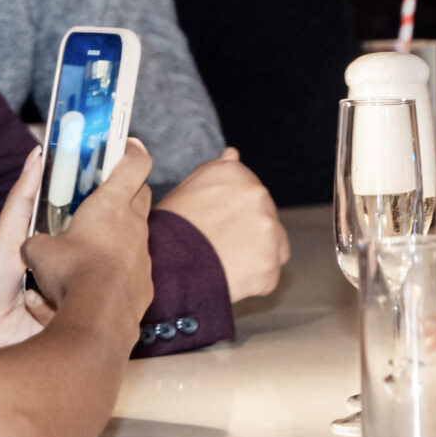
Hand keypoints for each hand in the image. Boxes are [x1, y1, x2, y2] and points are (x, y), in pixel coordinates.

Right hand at [18, 140, 153, 323]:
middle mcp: (134, 224)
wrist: (100, 316)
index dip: (131, 150)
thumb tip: (34, 245)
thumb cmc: (71, 274)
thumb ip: (38, 240)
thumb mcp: (38, 252)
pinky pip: (133, 264)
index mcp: (111, 205)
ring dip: (119, 231)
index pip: (135, 163)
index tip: (124, 144)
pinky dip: (118, 264)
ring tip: (92, 242)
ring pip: (136, 232)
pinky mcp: (145, 280)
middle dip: (126, 188)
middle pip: (141, 193)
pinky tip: (97, 278)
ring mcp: (144, 253)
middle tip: (104, 192)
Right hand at [159, 149, 288, 301]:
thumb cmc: (168, 232)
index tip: (218, 227)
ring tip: (222, 265)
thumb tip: (233, 154)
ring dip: (255, 257)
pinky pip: (268, 276)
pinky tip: (228, 280)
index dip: (235, 215)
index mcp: (236, 174)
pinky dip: (253, 281)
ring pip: (273, 247)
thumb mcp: (184, 192)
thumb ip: (213, 171)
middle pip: (265, 219)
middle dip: (248, 235)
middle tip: (219, 248)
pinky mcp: (270, 264)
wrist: (162, 271)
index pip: (252, 193)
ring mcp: (268, 230)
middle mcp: (257, 195)